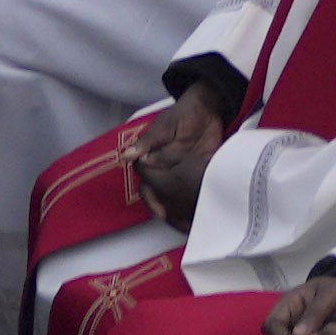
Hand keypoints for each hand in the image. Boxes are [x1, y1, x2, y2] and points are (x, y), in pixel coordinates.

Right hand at [121, 88, 222, 220]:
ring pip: (179, 198)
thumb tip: (126, 156)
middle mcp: (166, 171)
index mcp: (153, 161)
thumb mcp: (163, 126)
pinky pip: (197, 192)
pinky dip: (199, 203)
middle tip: (181, 226)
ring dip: (183, 211)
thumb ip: (147, 141)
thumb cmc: (181, 114)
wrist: (208, 108)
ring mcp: (183, 174)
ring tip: (191, 226)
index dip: (153, 200)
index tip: (161, 213)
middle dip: (170, 212)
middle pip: (163, 197)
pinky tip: (204, 213)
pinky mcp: (200, 174)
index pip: (148, 185)